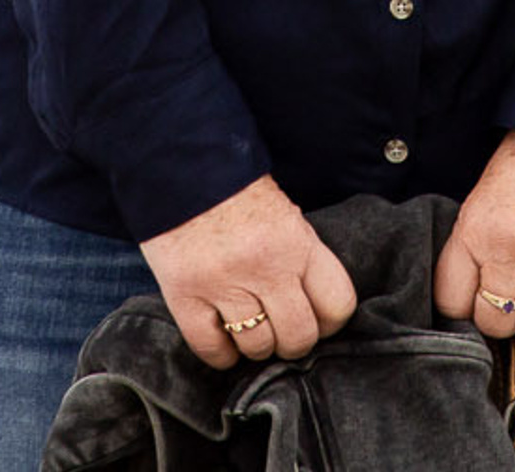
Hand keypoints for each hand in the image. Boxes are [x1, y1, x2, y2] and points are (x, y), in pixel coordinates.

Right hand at [141, 175, 357, 369]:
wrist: (177, 161)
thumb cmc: (234, 188)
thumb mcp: (282, 214)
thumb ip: (300, 255)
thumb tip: (315, 306)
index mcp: (296, 241)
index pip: (337, 304)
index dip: (330, 320)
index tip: (318, 318)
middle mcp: (265, 267)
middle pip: (298, 337)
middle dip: (292, 340)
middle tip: (281, 329)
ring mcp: (223, 284)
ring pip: (257, 347)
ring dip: (256, 345)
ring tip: (248, 328)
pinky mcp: (185, 296)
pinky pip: (212, 350)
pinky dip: (221, 353)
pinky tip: (222, 337)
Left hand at [434, 134, 514, 338]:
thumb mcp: (483, 198)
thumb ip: (474, 247)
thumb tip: (468, 298)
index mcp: (475, 230)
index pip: (451, 301)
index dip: (461, 308)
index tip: (473, 301)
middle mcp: (510, 249)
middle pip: (494, 321)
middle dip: (501, 317)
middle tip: (511, 296)